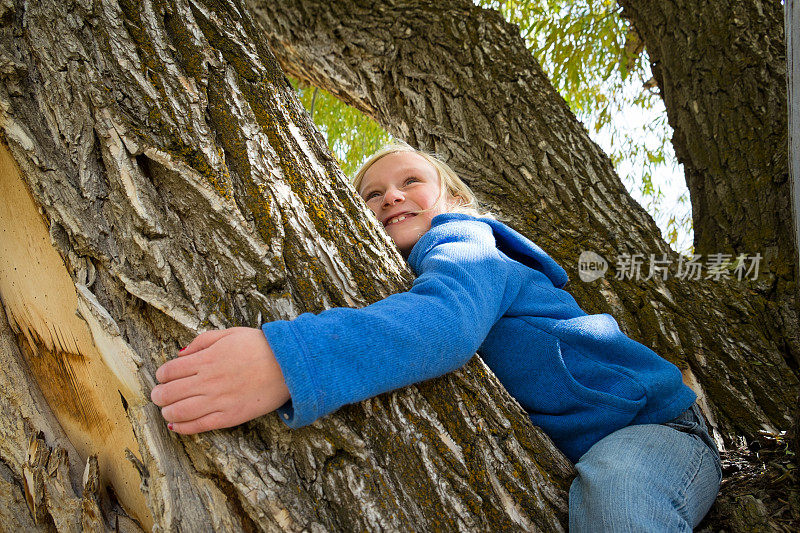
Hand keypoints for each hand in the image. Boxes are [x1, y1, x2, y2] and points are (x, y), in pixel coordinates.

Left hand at [150, 327, 289, 433]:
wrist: (288, 365)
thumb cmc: (259, 346)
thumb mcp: (229, 333)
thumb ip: (201, 341)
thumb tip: (179, 353)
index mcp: (206, 359)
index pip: (168, 371)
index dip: (161, 376)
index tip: (163, 377)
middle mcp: (208, 381)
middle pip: (168, 393)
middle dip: (158, 395)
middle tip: (159, 396)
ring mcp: (218, 400)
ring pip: (179, 412)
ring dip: (167, 412)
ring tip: (167, 410)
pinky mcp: (230, 417)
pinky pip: (198, 426)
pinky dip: (182, 427)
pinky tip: (176, 425)